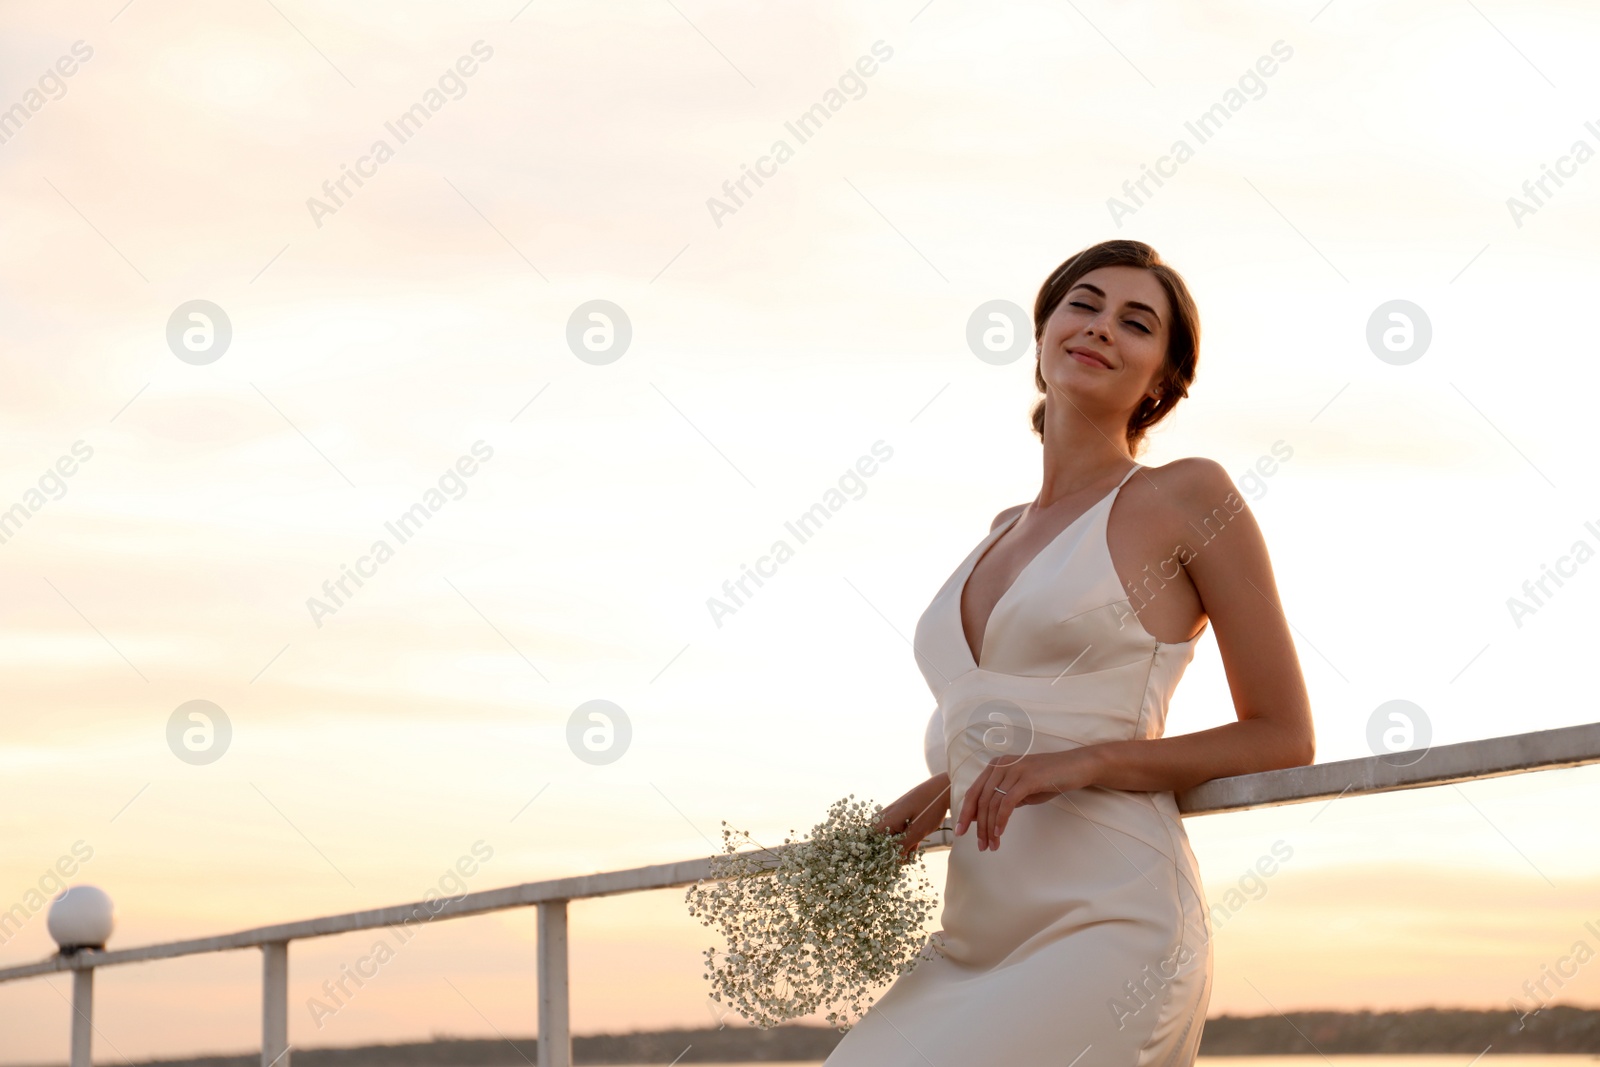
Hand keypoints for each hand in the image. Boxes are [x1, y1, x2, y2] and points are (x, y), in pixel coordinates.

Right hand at [873, 773, 950, 861]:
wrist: (944, 789)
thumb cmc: (930, 807)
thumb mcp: (918, 831)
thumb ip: (902, 845)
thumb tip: (891, 858)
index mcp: (887, 819)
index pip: (871, 839)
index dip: (876, 852)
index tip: (886, 863)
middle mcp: (887, 815)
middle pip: (881, 838)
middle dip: (890, 851)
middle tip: (902, 859)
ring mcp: (895, 814)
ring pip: (891, 835)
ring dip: (900, 846)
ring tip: (910, 855)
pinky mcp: (904, 814)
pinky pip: (899, 829)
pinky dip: (906, 839)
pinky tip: (914, 847)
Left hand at [955, 747, 1098, 850]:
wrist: (1076, 767)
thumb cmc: (1049, 779)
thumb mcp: (1021, 789)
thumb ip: (1003, 799)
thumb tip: (983, 817)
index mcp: (996, 766)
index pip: (974, 792)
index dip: (965, 813)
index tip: (961, 832)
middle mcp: (1001, 765)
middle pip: (980, 799)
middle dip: (977, 825)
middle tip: (980, 845)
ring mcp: (1013, 770)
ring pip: (992, 803)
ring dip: (990, 828)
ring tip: (992, 845)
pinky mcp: (1026, 778)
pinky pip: (1007, 802)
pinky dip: (1001, 819)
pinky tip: (1000, 833)